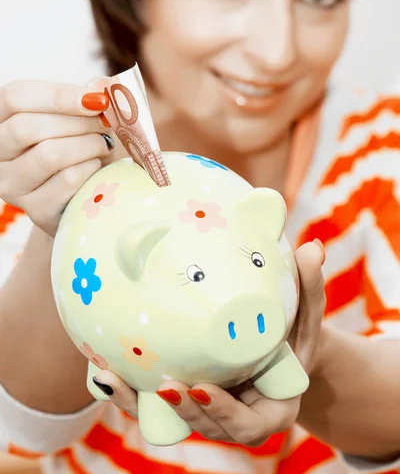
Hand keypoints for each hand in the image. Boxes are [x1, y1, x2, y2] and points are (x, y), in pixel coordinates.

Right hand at [0, 79, 114, 235]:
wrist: (83, 189)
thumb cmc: (78, 142)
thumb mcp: (75, 115)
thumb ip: (82, 98)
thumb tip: (98, 91)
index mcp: (0, 119)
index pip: (16, 98)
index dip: (59, 96)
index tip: (96, 99)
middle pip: (28, 128)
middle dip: (77, 122)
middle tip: (104, 122)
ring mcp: (12, 185)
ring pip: (49, 155)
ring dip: (88, 145)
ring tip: (102, 143)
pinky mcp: (37, 209)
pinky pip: (68, 180)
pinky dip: (91, 168)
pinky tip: (96, 166)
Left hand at [92, 240, 325, 445]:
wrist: (277, 353)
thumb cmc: (293, 334)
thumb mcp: (306, 315)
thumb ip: (310, 287)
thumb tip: (313, 247)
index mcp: (272, 409)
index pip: (248, 424)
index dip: (223, 412)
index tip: (200, 387)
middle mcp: (236, 417)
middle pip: (205, 427)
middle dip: (181, 411)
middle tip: (162, 385)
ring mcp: (207, 411)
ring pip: (171, 422)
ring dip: (141, 404)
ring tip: (113, 377)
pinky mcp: (185, 401)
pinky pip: (154, 406)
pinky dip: (130, 391)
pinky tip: (103, 369)